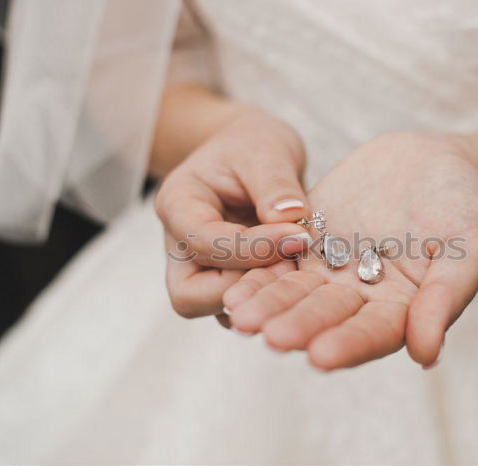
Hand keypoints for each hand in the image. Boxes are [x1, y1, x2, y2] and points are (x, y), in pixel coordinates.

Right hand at [155, 108, 311, 319]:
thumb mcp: (266, 150)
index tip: (299, 236)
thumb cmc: (250, 144)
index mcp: (178, 205)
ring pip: (215, 309)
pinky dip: (268, 296)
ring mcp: (199, 268)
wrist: (249, 150)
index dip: (253, 248)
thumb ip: (276, 185)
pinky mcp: (224, 281)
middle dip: (245, 286)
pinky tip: (297, 275)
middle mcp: (179, 244)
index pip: (203, 243)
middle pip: (190, 295)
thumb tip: (291, 219)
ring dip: (259, 295)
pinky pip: (241, 305)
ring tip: (299, 268)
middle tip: (292, 262)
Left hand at [223, 133, 477, 368]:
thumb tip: (426, 356)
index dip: (349, 344)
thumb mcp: (468, 246)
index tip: (321, 357)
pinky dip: (259, 271)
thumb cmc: (463, 204)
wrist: (435, 161)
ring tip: (238, 315)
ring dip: (269, 304)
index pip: (374, 333)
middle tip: (270, 337)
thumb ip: (446, 296)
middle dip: (298, 326)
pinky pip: (280, 258)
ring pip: (296, 291)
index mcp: (402, 308)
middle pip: (326, 316)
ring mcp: (333, 269)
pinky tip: (233, 281)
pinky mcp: (310, 240)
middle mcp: (362, 297)